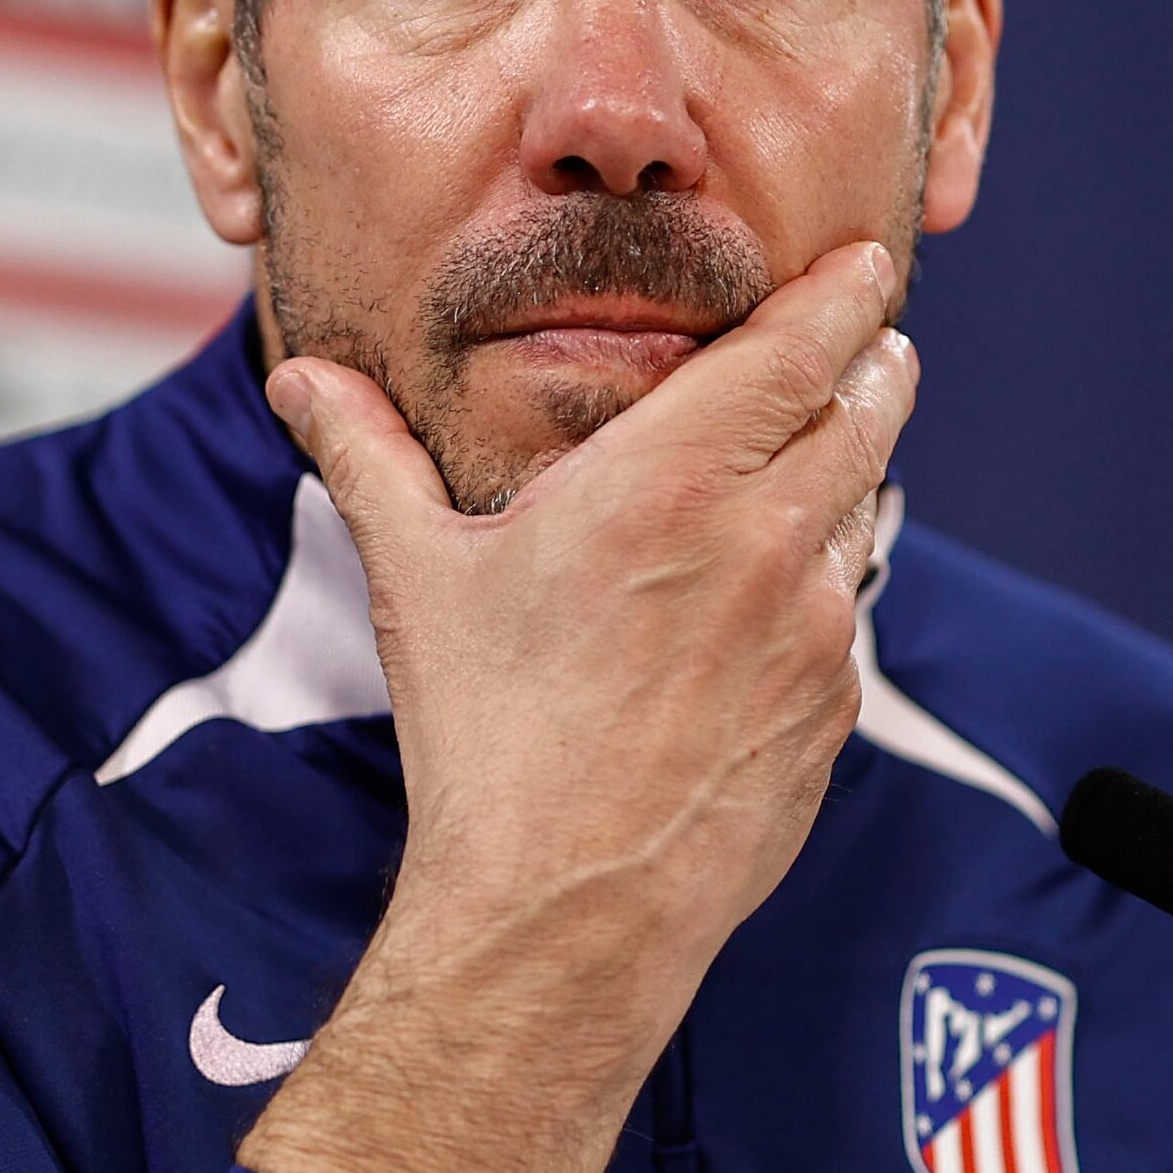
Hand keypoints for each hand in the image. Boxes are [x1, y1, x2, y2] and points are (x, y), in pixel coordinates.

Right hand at [238, 245, 917, 1172]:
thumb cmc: (485, 739)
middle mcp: (767, 537)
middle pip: (870, 407)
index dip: (844, 291)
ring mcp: (817, 627)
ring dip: (856, 470)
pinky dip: (830, 583)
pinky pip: (851, 611)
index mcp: (674, 478)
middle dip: (872, 363)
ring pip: (871, 506)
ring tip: (828, 453)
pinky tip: (782, 596)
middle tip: (867, 343)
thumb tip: (299, 378)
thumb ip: (366, 457)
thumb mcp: (418, 578)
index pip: (803, 342)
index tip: (861, 263)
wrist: (564, 909)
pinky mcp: (835, 707)